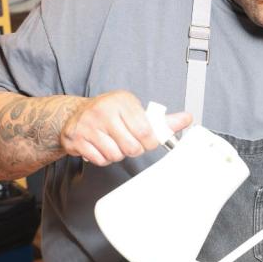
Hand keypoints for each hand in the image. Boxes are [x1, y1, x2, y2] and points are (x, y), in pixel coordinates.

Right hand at [59, 90, 190, 165]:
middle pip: (132, 148)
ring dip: (118, 154)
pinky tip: (100, 146)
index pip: (147, 132)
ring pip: (116, 155)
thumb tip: (186, 119)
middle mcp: (104, 110)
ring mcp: (88, 125)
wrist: (75, 113)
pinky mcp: (76, 139)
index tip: (146, 139)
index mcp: (123, 101)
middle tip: (128, 140)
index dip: (150, 142)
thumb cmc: (110, 112)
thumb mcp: (135, 110)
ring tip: (113, 142)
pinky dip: (103, 158)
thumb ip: (161, 119)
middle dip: (133, 149)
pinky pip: (100, 160)